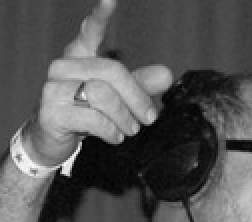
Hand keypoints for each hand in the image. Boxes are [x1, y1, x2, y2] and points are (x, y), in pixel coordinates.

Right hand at [24, 0, 172, 165]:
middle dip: (137, 98)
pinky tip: (114, 136)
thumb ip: (140, 86)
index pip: (91, 32)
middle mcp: (64, 67)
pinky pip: (94, 119)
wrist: (52, 140)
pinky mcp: (52, 111)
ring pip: (103, 96)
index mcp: (81, 57)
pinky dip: (112, 131)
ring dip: (125, 118)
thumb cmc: (86, 114)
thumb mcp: (118, 100)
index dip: (101, 16)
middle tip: (149, 118)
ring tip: (129, 129)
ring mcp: (54, 87)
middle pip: (112, 72)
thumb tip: (166, 75)